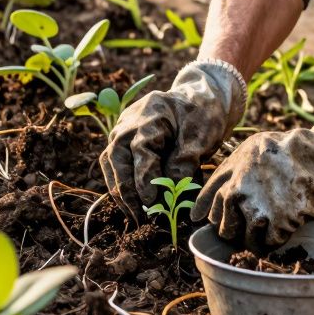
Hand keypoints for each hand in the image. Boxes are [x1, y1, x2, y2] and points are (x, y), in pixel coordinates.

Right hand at [100, 60, 246, 217]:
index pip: (141, 150)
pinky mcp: (122, 141)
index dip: (144, 177)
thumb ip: (185, 161)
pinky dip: (120, 185)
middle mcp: (129, 122)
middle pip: (117, 157)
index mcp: (150, 114)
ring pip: (110, 163)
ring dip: (120, 191)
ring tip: (133, 215)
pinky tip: (131, 204)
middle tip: (140, 216)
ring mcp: (122, 130)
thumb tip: (169, 191)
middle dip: (126, 190)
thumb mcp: (202, 135)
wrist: (198, 98)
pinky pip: (114, 164)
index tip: (151, 201)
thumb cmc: (202, 114)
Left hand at [192, 100, 313, 248]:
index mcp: (229, 175)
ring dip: (256, 239)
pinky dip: (277, 241)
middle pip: (224, 229)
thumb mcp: (249, 150)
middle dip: (235, 231)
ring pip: (245, 240)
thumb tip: (197, 211)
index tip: (211, 224)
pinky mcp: (278, 224)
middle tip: (251, 225)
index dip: (209, 218)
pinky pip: (270, 244)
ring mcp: (257, 209)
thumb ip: (226, 174)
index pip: (206, 207)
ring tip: (271, 228)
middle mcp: (237, 193)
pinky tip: (286, 227)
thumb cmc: (286, 150)